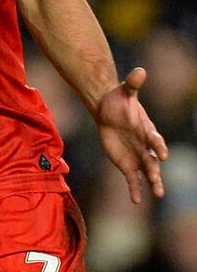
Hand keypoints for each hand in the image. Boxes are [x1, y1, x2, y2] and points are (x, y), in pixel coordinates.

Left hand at [95, 67, 167, 203]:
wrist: (109, 110)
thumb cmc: (119, 100)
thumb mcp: (125, 90)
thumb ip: (133, 84)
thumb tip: (140, 71)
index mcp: (147, 130)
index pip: (155, 140)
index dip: (159, 146)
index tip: (163, 154)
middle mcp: (145, 146)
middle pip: (153, 161)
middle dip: (156, 173)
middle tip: (160, 185)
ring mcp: (138, 156)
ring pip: (148, 172)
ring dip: (153, 183)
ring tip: (158, 194)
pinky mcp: (127, 164)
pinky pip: (133, 179)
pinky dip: (135, 190)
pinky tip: (136, 201)